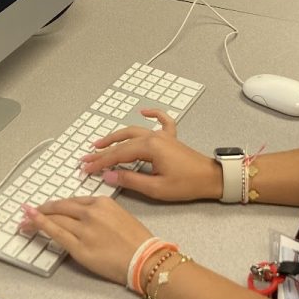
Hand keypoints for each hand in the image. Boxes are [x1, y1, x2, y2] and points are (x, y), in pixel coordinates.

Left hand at [21, 196, 153, 284]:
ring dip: (36, 218)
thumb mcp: (120, 216)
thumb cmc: (138, 241)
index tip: (46, 208)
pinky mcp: (79, 246)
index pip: (72, 202)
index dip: (56, 205)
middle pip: (60, 208)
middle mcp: (91, 212)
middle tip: (29, 212)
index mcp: (102, 202)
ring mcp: (84, 229)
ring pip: (55, 219)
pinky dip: (40, 225)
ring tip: (24, 220)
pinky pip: (55, 233)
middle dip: (42, 210)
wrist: (145, 259)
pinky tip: (30, 221)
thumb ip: (100, 214)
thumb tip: (83, 219)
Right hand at [80, 110, 221, 201]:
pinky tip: (144, 111)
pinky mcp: (171, 139)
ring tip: (100, 142)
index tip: (86, 168)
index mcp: (150, 147)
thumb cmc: (187, 184)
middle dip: (103, 151)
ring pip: (134, 131)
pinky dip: (153, 114)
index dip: (100, 162)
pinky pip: (162, 121)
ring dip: (117, 136)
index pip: (118, 155)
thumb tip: (108, 176)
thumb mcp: (156, 188)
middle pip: (122, 142)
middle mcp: (154, 137)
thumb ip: (130, 180)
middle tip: (87, 158)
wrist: (212, 178)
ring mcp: (163, 136)